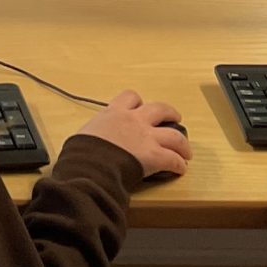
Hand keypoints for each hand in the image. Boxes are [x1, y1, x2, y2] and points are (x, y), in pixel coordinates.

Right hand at [72, 89, 192, 180]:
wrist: (89, 166)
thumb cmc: (81, 152)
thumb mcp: (84, 134)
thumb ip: (95, 133)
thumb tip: (90, 142)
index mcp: (114, 112)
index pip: (130, 97)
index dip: (138, 102)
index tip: (139, 107)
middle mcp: (134, 120)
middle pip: (160, 109)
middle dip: (170, 113)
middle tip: (174, 118)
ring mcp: (147, 137)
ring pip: (174, 134)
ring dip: (182, 142)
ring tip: (185, 149)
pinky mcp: (154, 156)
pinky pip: (173, 159)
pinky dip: (178, 164)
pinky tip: (180, 169)